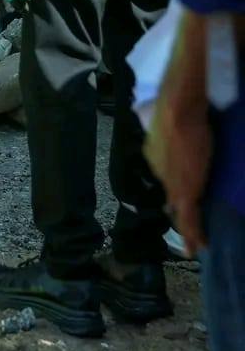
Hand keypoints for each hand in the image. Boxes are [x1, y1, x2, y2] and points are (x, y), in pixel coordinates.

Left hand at [144, 10, 213, 256]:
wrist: (179, 105)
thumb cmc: (180, 103)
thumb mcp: (174, 116)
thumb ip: (175, 123)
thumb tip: (187, 115)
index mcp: (156, 151)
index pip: (166, 174)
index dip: (174, 187)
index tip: (180, 198)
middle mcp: (158, 167)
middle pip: (169, 193)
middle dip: (178, 209)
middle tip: (188, 227)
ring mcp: (170, 180)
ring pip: (177, 208)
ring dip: (186, 226)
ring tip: (195, 243)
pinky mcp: (184, 189)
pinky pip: (187, 217)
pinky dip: (191, 233)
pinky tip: (195, 247)